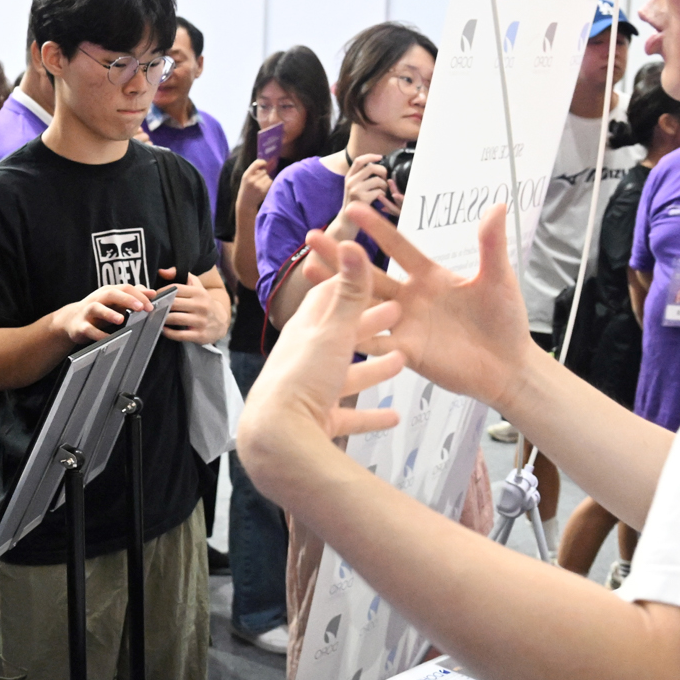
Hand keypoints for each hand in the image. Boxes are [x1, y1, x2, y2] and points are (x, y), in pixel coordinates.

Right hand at [53, 285, 153, 344]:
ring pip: (97, 308)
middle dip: (127, 300)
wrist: (71, 320)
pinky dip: (98, 334)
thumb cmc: (99, 310)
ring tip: (121, 319)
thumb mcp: (115, 302)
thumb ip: (133, 296)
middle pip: (112, 294)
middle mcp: (97, 299)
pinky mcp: (80, 326)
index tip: (151, 306)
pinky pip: (89, 329)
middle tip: (141, 308)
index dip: (139, 296)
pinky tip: (108, 338)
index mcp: (108, 292)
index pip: (125, 288)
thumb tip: (152, 293)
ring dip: (109, 313)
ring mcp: (87, 312)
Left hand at [157, 267, 228, 344]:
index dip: (162, 292)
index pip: (176, 288)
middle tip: (150, 308)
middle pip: (173, 303)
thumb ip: (181, 275)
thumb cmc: (203, 302)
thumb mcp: (196, 286)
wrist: (221, 322)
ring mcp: (201, 321)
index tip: (154, 296)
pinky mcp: (200, 335)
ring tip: (155, 318)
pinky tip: (164, 330)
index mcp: (199, 292)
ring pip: (174, 319)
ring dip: (162, 319)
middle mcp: (201, 305)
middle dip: (160, 306)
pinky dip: (168, 333)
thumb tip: (161, 271)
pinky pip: (179, 335)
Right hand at [235, 159, 272, 220]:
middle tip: (258, 180)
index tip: (265, 163)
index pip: (256, 164)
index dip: (262, 162)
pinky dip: (268, 184)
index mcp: (246, 175)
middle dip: (263, 174)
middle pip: (264, 171)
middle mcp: (252, 180)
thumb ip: (253, 170)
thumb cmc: (247, 188)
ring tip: (260, 185)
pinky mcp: (263, 191)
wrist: (245, 203)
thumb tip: (266, 162)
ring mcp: (258, 186)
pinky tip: (263, 188)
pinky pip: (270, 182)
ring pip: (268, 177)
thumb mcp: (246, 178)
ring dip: (266, 179)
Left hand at [236, 238, 404, 494]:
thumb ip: (348, 292)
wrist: (278, 436)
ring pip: (348, 375)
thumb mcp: (332, 330)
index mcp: (306, 330)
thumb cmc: (303, 376)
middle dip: (368, 324)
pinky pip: (351, 416)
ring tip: (400, 360)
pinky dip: (371, 415)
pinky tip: (393, 416)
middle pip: (342, 336)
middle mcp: (306, 358)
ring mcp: (312, 391)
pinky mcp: (320, 422)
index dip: (351, 285)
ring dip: (374, 368)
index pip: (327, 298)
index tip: (372, 274)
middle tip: (396, 314)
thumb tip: (350, 243)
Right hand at [303, 204, 536, 410]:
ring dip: (335, 289)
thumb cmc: (505, 321)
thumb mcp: (498, 279)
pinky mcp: (404, 351)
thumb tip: (495, 205)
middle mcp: (410, 297)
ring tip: (309, 270)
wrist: (509, 367)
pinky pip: (373, 341)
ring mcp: (404, 325)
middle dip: (341, 255)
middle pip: (368, 273)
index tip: (355, 207)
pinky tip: (327, 322)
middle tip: (313, 236)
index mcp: (430, 276)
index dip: (377, 228)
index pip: (398, 247)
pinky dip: (352, 332)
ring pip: (362, 304)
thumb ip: (491, 245)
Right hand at [337, 152, 397, 219]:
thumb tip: (376, 164)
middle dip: (382, 171)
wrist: (347, 221)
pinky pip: (379, 191)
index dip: (371, 156)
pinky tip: (380, 198)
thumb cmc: (355, 203)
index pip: (359, 161)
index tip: (380, 157)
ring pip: (377, 180)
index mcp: (348, 177)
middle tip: (385, 177)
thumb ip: (360, 176)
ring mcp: (355, 190)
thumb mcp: (353, 187)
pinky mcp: (362, 199)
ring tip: (383, 190)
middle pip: (371, 167)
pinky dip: (383, 194)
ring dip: (384, 184)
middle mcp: (350, 182)